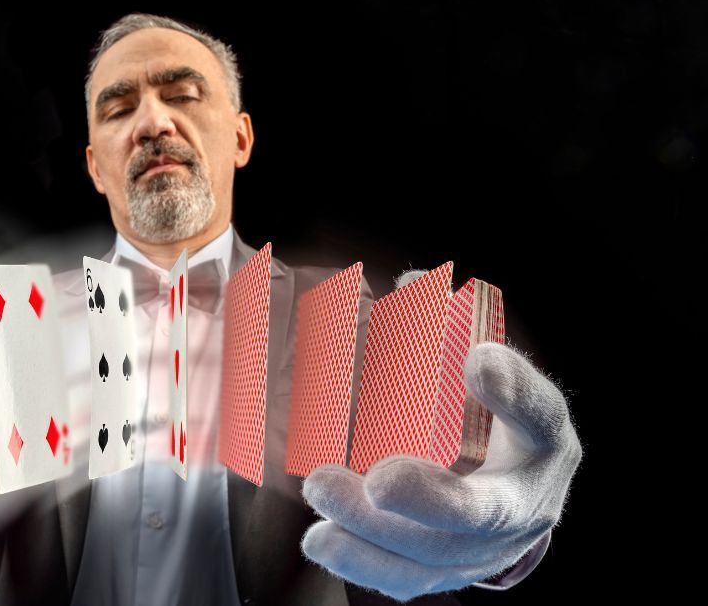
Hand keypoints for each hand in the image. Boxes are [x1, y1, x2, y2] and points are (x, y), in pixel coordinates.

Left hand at [300, 269, 582, 601]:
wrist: (512, 495)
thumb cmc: (491, 421)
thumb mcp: (489, 372)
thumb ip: (450, 330)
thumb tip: (404, 286)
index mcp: (541, 440)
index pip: (539, 414)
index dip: (513, 390)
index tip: (477, 357)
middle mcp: (524, 499)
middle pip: (482, 512)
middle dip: (427, 498)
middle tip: (377, 476)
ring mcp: (487, 547)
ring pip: (435, 556)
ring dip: (374, 533)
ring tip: (322, 497)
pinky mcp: (448, 571)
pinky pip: (409, 581)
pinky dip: (362, 565)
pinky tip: (321, 541)